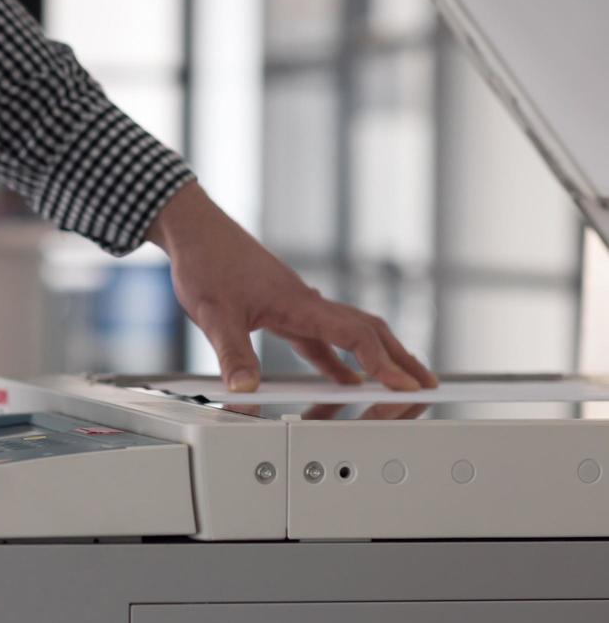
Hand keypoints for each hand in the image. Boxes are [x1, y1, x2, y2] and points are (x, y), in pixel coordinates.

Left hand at [147, 181, 436, 392]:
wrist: (196, 231)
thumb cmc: (206, 262)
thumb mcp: (213, 314)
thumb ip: (232, 354)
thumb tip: (245, 391)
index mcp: (299, 303)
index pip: (354, 336)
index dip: (383, 364)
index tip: (406, 386)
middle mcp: (307, 302)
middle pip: (368, 331)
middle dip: (399, 359)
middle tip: (426, 385)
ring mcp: (298, 305)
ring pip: (349, 332)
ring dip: (375, 357)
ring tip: (397, 383)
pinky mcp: (284, 308)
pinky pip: (321, 338)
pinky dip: (337, 360)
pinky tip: (342, 378)